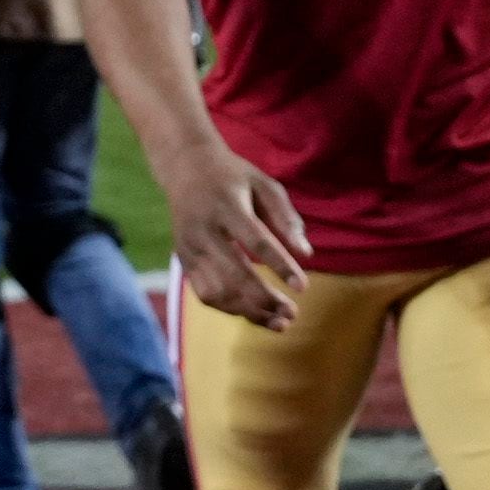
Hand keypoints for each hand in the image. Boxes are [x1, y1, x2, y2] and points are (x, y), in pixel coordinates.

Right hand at [163, 141, 308, 330]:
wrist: (185, 168)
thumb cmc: (233, 177)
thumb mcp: (264, 185)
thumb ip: (286, 218)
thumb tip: (306, 254)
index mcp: (226, 206)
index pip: (256, 241)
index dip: (280, 266)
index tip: (303, 287)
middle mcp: (203, 230)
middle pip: (235, 274)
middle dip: (266, 299)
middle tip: (293, 313)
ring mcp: (189, 247)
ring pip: (218, 291)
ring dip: (249, 312)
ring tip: (279, 322)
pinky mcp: (183, 260)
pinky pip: (205, 293)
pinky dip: (230, 308)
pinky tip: (254, 313)